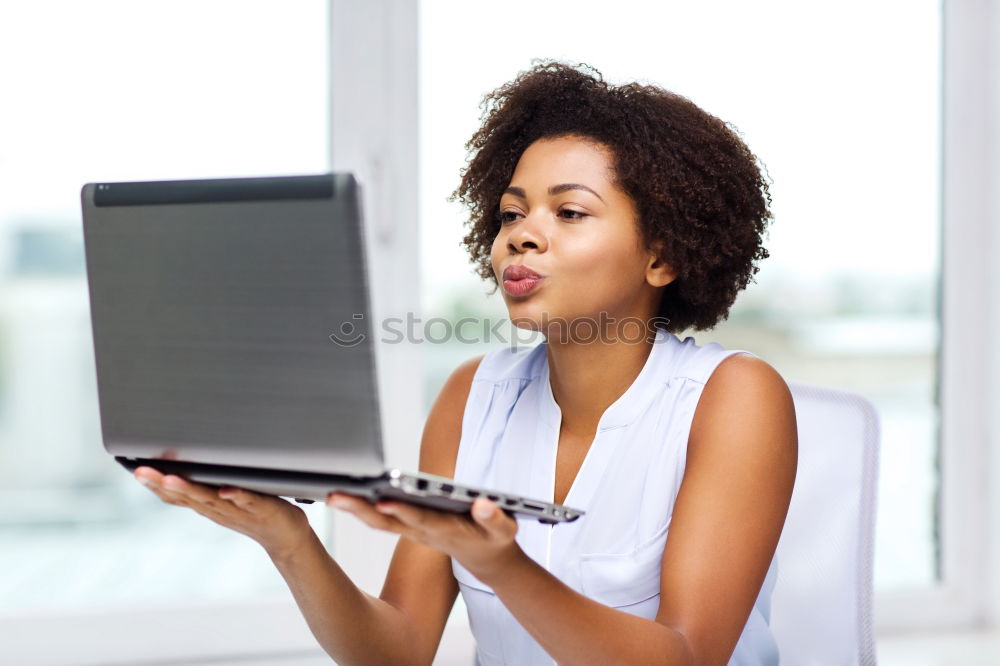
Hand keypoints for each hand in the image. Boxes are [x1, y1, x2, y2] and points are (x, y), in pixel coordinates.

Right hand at [134, 466, 312, 558]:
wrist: (285, 536)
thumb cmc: (255, 511)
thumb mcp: (224, 498)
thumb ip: (205, 485)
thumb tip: (185, 464)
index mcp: (208, 505)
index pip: (176, 496)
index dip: (155, 485)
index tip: (135, 470)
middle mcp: (218, 508)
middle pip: (186, 496)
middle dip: (162, 483)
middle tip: (140, 471)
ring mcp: (239, 509)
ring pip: (211, 498)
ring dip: (190, 489)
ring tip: (170, 478)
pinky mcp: (263, 507)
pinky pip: (248, 500)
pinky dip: (237, 494)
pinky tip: (226, 490)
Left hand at [327, 492, 522, 583]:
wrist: (490, 562)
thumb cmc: (497, 541)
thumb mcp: (504, 530)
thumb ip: (495, 518)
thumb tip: (483, 504)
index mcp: (446, 530)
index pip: (420, 519)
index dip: (403, 510)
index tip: (383, 499)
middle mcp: (424, 532)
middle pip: (388, 521)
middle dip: (361, 509)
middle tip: (335, 496)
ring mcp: (415, 532)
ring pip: (380, 521)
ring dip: (355, 509)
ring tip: (331, 493)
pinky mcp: (411, 528)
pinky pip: (381, 519)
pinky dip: (362, 509)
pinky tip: (344, 497)